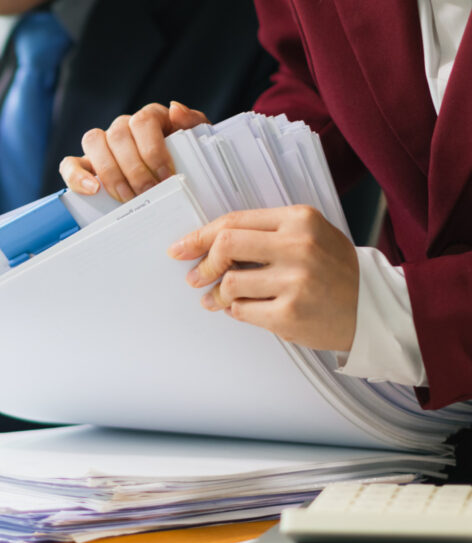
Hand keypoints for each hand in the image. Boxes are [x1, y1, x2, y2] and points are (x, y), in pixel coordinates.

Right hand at [60, 102, 209, 201]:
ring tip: (126, 197)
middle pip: (118, 135)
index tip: (166, 176)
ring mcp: (102, 146)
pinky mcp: (86, 165)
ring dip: (109, 172)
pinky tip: (92, 191)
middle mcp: (123, 127)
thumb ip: (192, 124)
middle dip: (134, 169)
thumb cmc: (186, 165)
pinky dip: (77, 176)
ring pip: (93, 142)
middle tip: (148, 192)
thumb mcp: (198, 144)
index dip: (153, 149)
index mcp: (150, 118)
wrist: (178, 186)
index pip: (143, 121)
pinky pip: (70, 164)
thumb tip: (175, 108)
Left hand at [168, 205, 358, 351]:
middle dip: (204, 263)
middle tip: (196, 277)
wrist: (373, 308)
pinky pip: (242, 311)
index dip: (199, 236)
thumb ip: (265, 234)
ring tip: (218, 300)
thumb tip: (209, 243)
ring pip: (230, 282)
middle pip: (225, 245)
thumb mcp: (309, 236)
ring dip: (218, 294)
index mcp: (299, 219)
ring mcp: (295, 281)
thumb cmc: (335, 270)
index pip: (233, 221)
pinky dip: (236, 311)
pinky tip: (242, 310)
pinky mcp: (290, 313)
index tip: (180, 248)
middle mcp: (298, 245)